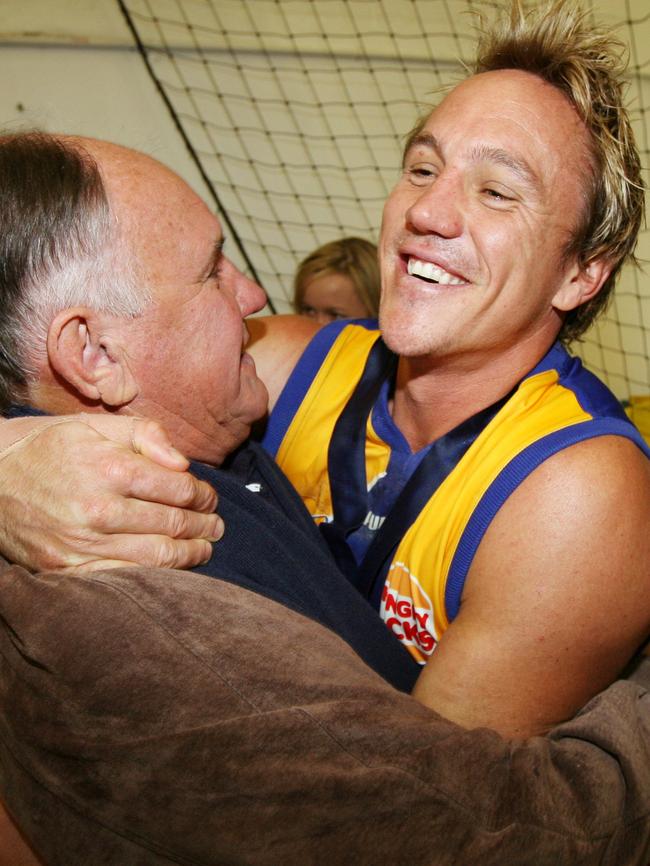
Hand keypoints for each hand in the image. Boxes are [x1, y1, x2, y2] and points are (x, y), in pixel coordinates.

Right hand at [0, 414, 221, 570]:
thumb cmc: (50, 447)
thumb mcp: (95, 426)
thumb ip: (146, 435)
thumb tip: (183, 463)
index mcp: (110, 468)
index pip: (179, 489)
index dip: (204, 495)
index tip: (209, 497)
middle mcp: (99, 509)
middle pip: (174, 523)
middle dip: (204, 525)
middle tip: (216, 525)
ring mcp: (82, 544)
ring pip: (157, 556)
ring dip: (191, 554)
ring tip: (205, 547)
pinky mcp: (67, 568)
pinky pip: (125, 577)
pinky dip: (156, 575)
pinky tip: (171, 567)